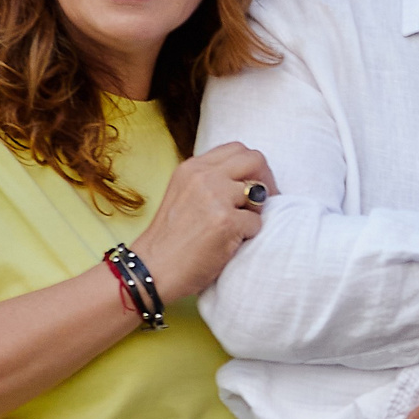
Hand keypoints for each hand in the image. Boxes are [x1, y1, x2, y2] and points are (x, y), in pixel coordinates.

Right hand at [130, 141, 273, 300]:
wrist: (151, 270)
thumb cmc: (170, 240)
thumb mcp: (183, 195)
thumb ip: (210, 182)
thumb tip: (248, 181)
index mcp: (192, 168)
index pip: (237, 149)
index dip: (253, 167)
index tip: (254, 185)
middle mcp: (204, 176)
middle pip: (255, 160)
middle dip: (267, 180)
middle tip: (264, 202)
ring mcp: (215, 198)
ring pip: (259, 193)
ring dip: (255, 212)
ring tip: (238, 228)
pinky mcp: (226, 222)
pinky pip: (257, 222)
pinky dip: (249, 236)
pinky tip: (229, 244)